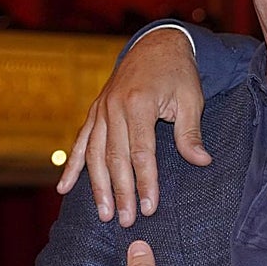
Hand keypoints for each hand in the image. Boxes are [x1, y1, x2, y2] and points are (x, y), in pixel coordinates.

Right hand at [57, 27, 209, 227]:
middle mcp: (114, 108)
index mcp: (139, 104)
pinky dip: (71, 166)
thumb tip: (202, 161)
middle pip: (115, 158)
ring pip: (94, 154)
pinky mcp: (94, 111)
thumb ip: (190, 132)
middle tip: (125, 220)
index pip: (142, 152)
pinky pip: (80, 142)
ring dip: (97, 186)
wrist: (157, 45)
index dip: (145, 182)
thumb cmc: (178, 74)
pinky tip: (64, 189)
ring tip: (103, 213)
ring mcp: (100, 109)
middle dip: (121, 192)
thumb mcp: (191, 99)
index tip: (149, 207)